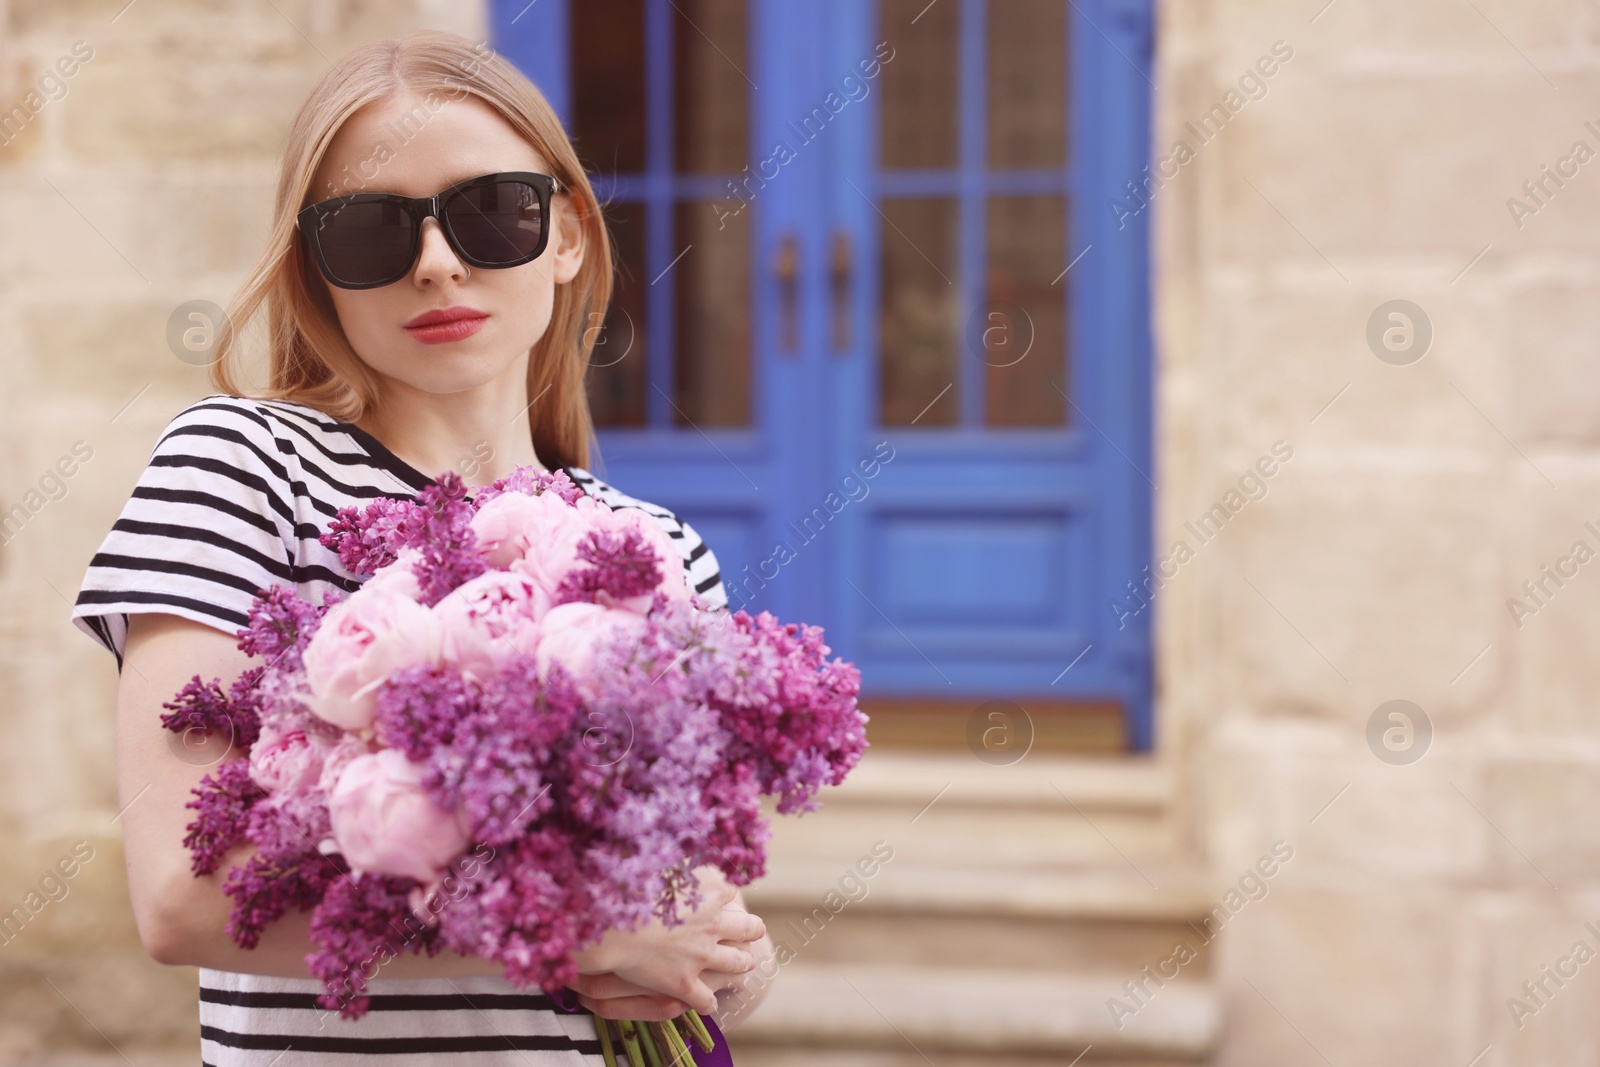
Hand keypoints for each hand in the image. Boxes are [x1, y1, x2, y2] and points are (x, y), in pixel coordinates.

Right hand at [570, 866, 765, 1019]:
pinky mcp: (685, 984)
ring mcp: (703, 956)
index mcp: (711, 890)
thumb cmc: (627, 884)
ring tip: (741, 967)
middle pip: (750, 928)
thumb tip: (671, 825)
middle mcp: (715, 923)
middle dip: (750, 931)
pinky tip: (707, 1001)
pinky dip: (708, 1001)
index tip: (722, 896)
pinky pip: (707, 1000)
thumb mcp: (656, 858)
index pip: (732, 891)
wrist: (609, 923)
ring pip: (738, 965)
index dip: (726, 895)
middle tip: (750, 932)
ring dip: (740, 965)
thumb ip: (672, 852)